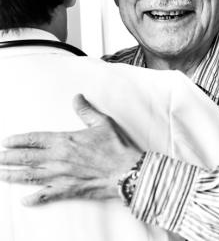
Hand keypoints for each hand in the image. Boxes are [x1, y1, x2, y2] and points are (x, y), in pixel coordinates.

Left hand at [0, 94, 142, 204]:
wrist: (126, 171)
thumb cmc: (115, 147)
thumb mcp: (102, 123)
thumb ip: (86, 110)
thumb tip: (77, 97)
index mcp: (65, 141)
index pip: (35, 139)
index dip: (18, 140)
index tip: (5, 141)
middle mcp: (59, 159)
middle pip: (27, 158)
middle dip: (9, 158)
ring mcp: (62, 176)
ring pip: (31, 177)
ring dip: (14, 176)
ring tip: (1, 174)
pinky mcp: (69, 190)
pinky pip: (47, 196)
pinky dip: (34, 199)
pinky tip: (24, 200)